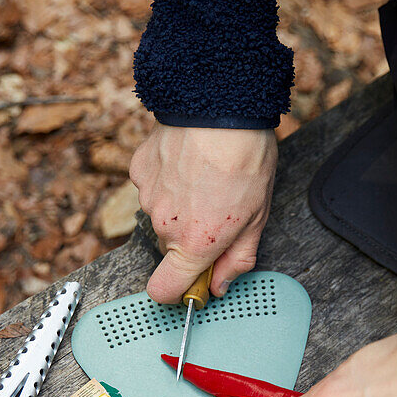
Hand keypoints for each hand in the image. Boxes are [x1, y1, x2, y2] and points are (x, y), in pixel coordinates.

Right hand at [129, 124, 276, 302]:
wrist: (219, 105)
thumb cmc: (245, 159)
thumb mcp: (257, 217)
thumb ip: (238, 258)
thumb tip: (221, 284)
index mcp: (195, 244)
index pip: (164, 290)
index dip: (178, 291)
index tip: (193, 281)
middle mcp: (164, 226)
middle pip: (170, 248)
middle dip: (190, 238)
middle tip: (218, 208)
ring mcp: (148, 197)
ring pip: (162, 215)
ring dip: (179, 206)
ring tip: (205, 178)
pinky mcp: (139, 171)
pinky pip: (152, 187)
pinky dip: (167, 181)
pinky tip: (188, 162)